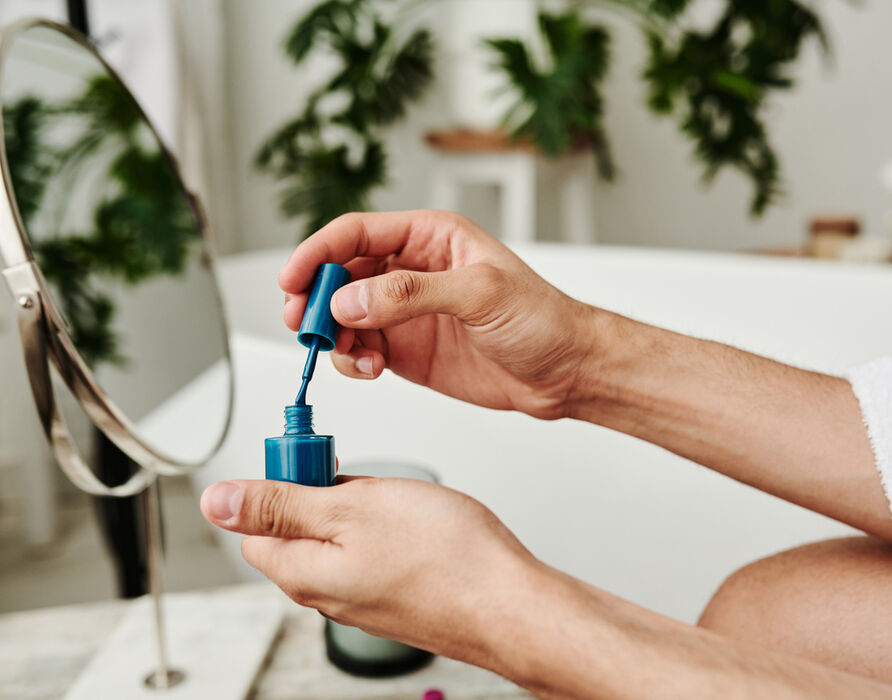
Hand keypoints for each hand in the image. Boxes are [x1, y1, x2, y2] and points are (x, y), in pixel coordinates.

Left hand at [199, 476, 539, 659]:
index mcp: (302, 572)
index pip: (256, 525)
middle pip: (301, 529)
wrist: (511, 606)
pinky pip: (377, 552)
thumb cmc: (445, 559)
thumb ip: (280, 505)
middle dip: (329, 492)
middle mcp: (328, 593)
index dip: (282, 483)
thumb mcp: (352, 508)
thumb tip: (217, 502)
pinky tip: (422, 523)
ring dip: (366, 508)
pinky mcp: (398, 597)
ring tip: (403, 502)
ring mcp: (365, 598)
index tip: (316, 463)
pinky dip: (393, 529)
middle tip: (369, 482)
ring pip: (344, 537)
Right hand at [279, 210, 597, 418]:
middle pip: (340, 273)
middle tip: (305, 323)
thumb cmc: (541, 318)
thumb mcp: (481, 294)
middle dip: (315, 297)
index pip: (357, 233)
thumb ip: (413, 294)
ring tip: (348, 354)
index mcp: (430, 237)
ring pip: (343, 315)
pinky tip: (367, 369)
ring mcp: (405, 312)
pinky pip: (359, 348)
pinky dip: (351, 360)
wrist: (565, 370)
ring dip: (332, 334)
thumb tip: (352, 300)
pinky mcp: (405, 349)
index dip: (318, 252)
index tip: (293, 279)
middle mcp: (411, 270)